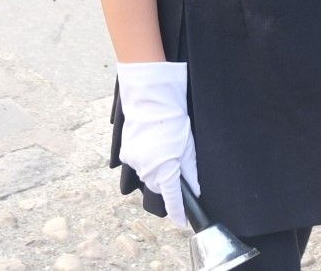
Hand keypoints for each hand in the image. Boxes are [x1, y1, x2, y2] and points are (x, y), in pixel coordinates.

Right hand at [116, 61, 199, 227]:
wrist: (149, 97)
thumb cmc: (173, 118)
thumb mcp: (187, 145)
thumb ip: (190, 170)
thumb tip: (194, 189)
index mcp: (164, 169)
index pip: (172, 199)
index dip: (178, 212)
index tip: (183, 223)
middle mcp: (146, 169)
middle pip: (159, 188)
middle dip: (168, 187)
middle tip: (179, 176)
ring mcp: (133, 161)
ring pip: (148, 177)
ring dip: (158, 173)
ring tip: (166, 153)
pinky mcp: (126, 152)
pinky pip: (139, 164)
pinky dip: (148, 161)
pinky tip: (154, 147)